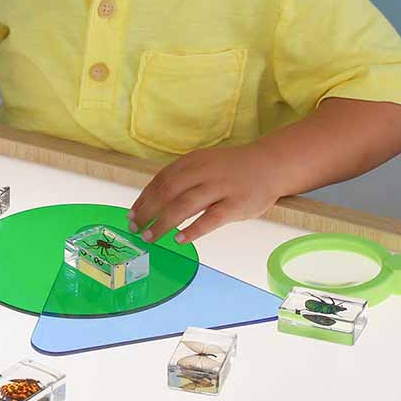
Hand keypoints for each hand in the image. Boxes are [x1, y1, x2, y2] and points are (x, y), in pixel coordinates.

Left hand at [127, 143, 281, 244]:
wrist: (269, 164)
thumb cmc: (232, 169)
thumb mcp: (204, 164)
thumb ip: (183, 178)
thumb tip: (153, 201)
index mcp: (193, 161)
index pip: (161, 179)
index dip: (144, 198)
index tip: (131, 214)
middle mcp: (204, 172)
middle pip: (168, 191)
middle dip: (148, 211)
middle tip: (135, 228)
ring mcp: (221, 187)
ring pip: (185, 205)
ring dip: (164, 223)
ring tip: (150, 237)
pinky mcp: (236, 204)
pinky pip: (211, 219)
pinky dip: (193, 230)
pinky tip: (180, 240)